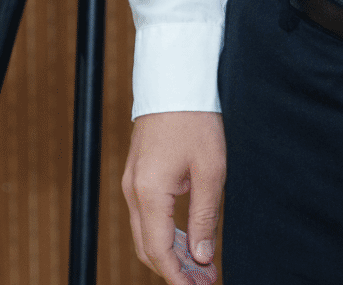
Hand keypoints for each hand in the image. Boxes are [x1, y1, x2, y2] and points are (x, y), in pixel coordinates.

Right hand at [122, 110, 225, 284]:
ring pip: (146, 233)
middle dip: (175, 271)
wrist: (175, 78)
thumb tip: (202, 257)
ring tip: (201, 266)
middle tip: (204, 281)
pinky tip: (187, 239)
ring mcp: (132, 182)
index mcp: (149, 193)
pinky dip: (164, 233)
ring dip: (171, 253)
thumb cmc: (194, 119)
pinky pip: (146, 216)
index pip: (159, 252)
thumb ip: (205, 217)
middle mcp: (133, 191)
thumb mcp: (210, 170)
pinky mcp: (137, 174)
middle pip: (148, 248)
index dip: (178, 278)